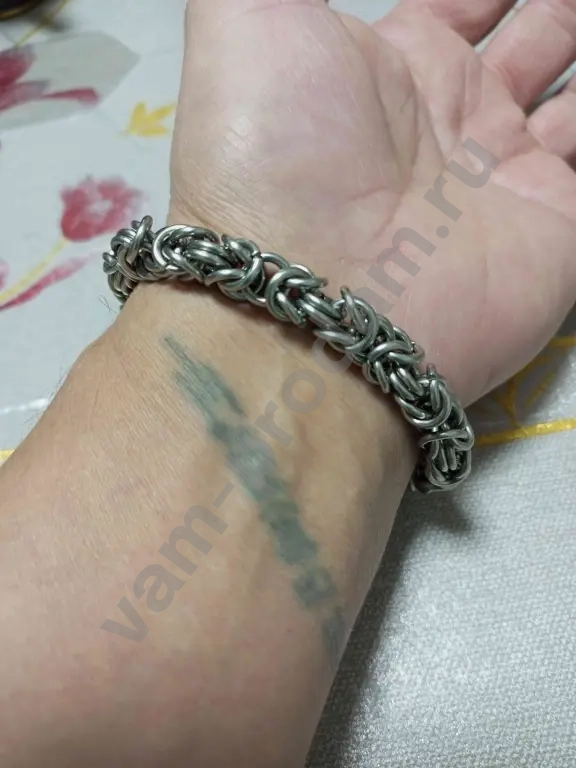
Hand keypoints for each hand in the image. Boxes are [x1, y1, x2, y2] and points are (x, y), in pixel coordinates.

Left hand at [170, 0, 575, 404]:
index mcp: (390, 68)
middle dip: (555, 11)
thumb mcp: (247, 19)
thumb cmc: (273, 149)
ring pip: (574, 103)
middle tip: (567, 2)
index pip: (458, 3)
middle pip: (530, 42)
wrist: (312, 298)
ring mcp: (508, 179)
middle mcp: (452, 123)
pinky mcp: (557, 229)